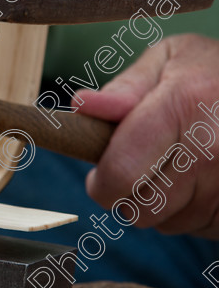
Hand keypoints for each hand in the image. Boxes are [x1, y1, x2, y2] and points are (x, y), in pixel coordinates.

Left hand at [72, 34, 218, 238]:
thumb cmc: (214, 73)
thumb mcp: (173, 59)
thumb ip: (126, 86)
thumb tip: (82, 105)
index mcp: (184, 105)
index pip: (120, 172)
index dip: (100, 183)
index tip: (98, 177)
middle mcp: (211, 149)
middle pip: (140, 208)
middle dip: (126, 196)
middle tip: (137, 171)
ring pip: (168, 222)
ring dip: (162, 204)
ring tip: (178, 167)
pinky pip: (198, 228)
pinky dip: (192, 211)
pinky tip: (203, 181)